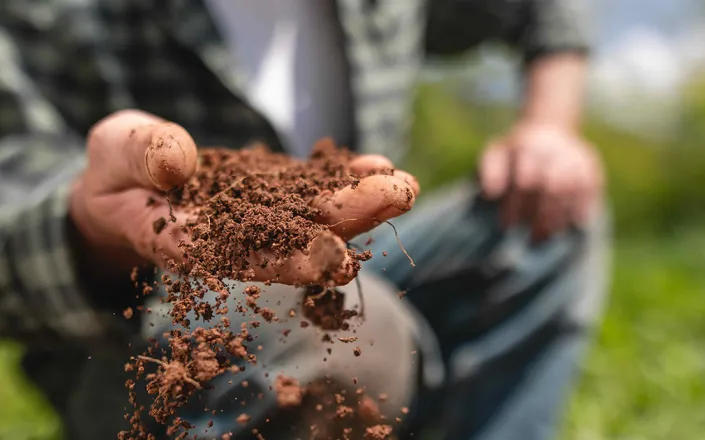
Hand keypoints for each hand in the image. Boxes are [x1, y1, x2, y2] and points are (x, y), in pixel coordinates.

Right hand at [69, 110, 418, 284]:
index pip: (242, 259)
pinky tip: (380, 166)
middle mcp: (236, 239)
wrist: (131, 182)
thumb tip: (179, 160)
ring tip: (403, 184)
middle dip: (347, 221)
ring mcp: (260, 218)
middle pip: (295, 239)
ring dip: (361, 203)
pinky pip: (313, 189)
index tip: (335, 259)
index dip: (288, 261)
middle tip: (398, 198)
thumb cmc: (115, 173)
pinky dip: (345, 180)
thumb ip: (140, 155)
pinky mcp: (274, 196)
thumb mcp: (113, 153)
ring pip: (313, 216)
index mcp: (190, 243)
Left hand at [479, 123, 603, 240]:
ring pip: (572, 189)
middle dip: (541, 216)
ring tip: (549, 235)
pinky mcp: (591, 164)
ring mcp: (575, 155)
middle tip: (532, 238)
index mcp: (527, 146)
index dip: (515, 206)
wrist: (548, 127)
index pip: (524, 181)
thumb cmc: (515, 151)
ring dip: (561, 216)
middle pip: (551, 187)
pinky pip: (591, 188)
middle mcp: (553, 149)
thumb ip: (490, 171)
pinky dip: (583, 207)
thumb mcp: (496, 154)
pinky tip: (575, 224)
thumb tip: (491, 193)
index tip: (506, 226)